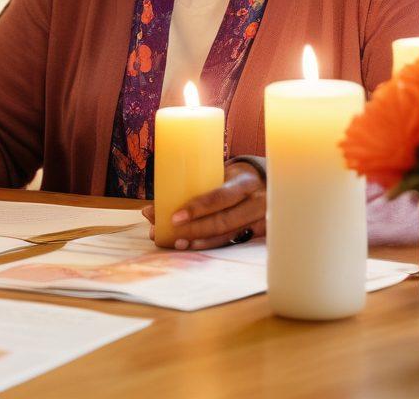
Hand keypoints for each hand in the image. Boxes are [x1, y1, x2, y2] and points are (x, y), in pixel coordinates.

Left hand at [142, 162, 265, 249]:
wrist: (268, 182)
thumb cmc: (234, 177)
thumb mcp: (222, 172)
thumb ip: (194, 186)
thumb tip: (150, 210)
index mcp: (245, 182)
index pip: (221, 197)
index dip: (198, 208)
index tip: (174, 216)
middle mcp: (256, 203)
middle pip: (223, 221)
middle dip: (194, 229)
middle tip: (170, 231)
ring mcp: (259, 221)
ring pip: (226, 236)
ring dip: (199, 241)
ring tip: (177, 243)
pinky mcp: (258, 234)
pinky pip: (231, 242)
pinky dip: (210, 245)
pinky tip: (192, 246)